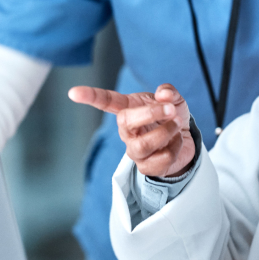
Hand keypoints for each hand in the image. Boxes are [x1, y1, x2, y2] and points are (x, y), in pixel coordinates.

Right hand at [68, 83, 195, 177]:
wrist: (185, 140)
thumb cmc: (171, 117)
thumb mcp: (173, 99)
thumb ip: (169, 92)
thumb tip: (163, 94)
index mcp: (128, 109)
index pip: (106, 101)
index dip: (90, 96)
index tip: (73, 92)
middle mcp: (127, 131)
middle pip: (125, 122)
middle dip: (150, 113)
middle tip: (170, 109)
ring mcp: (134, 150)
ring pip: (143, 144)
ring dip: (165, 132)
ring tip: (177, 125)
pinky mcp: (146, 167)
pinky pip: (161, 159)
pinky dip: (175, 147)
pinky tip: (176, 142)